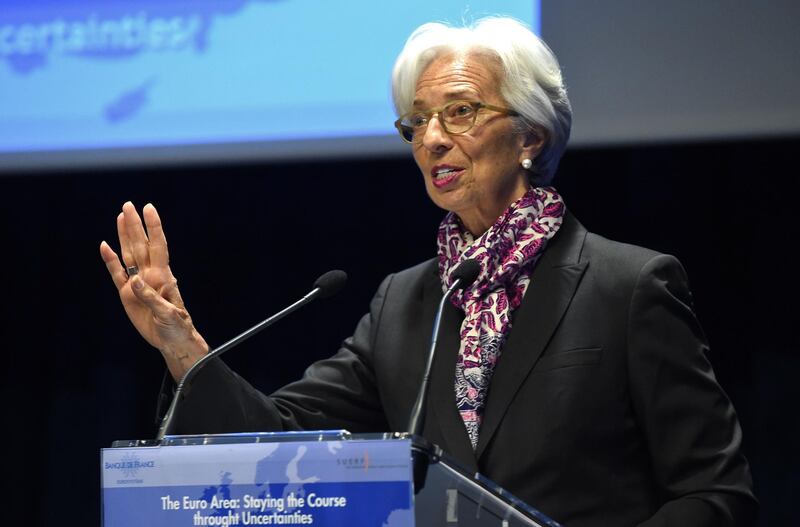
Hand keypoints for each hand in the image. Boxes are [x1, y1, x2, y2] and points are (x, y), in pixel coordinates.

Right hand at [100, 202, 208, 380]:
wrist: (171, 340)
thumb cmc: (177, 327)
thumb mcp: (168, 314)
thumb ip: (151, 297)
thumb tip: (133, 281)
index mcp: (163, 276)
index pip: (158, 245)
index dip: (154, 227)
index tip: (149, 208)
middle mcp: (150, 275)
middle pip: (140, 245)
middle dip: (135, 225)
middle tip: (129, 205)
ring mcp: (137, 283)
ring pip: (129, 254)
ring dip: (124, 236)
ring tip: (120, 217)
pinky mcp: (126, 294)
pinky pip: (116, 274)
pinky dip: (110, 260)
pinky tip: (105, 246)